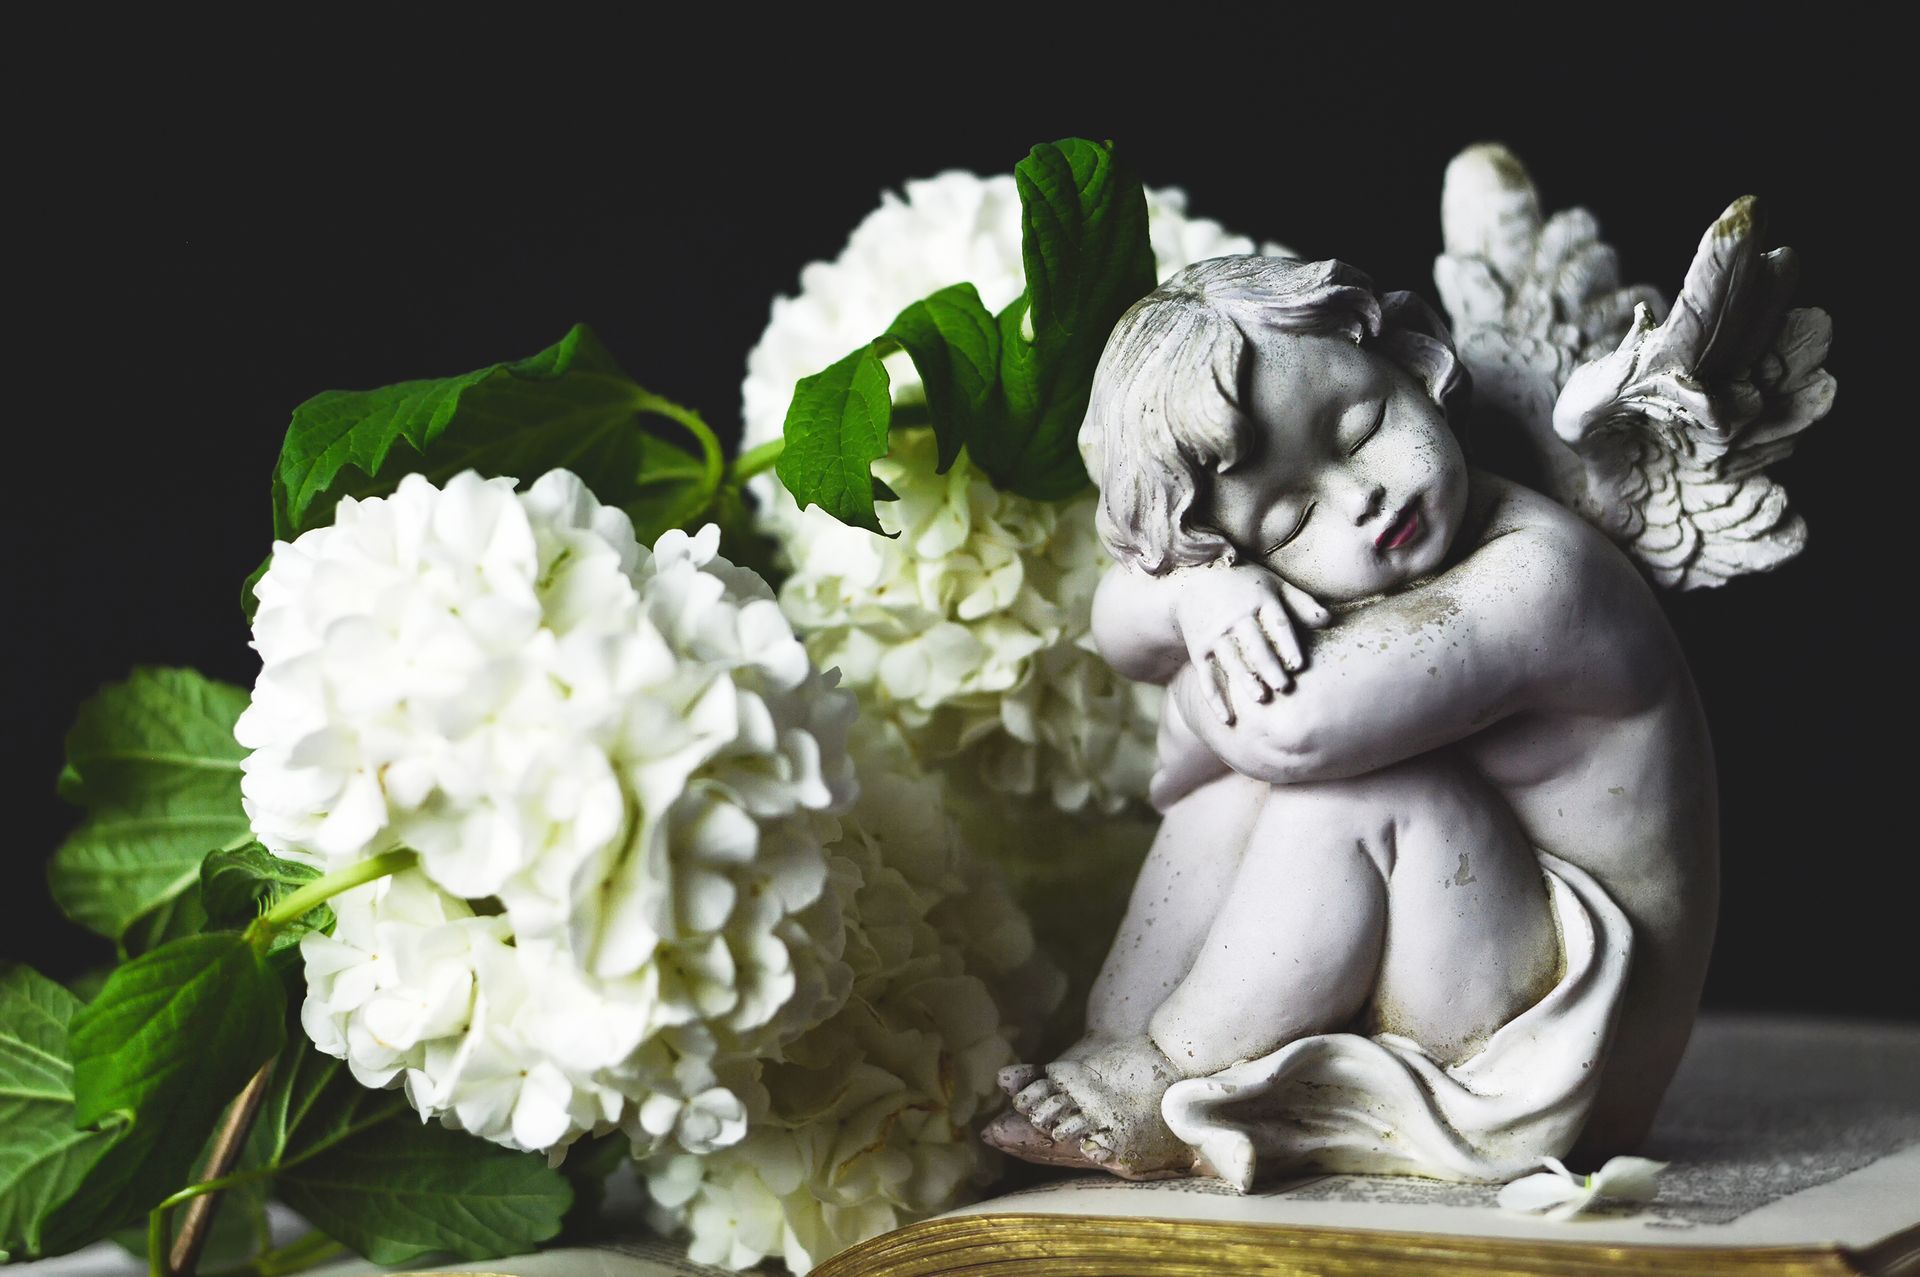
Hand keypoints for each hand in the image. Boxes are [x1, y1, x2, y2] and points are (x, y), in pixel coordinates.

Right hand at [1171, 564, 1329, 724]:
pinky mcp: (1199, 651)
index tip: (1299, 665)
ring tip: (1261, 698)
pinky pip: (1206, 677)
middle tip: (1283, 686)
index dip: (1287, 644)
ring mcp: (1215, 636)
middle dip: (1268, 665)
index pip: (1276, 624)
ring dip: (1244, 680)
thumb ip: (1301, 603)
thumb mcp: (1273, 585)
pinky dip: (1215, 699)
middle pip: (1254, 644)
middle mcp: (1235, 618)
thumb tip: (1329, 621)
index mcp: (1259, 601)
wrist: (1193, 580)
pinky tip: (1227, 719)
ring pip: (1230, 660)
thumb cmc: (1244, 585)